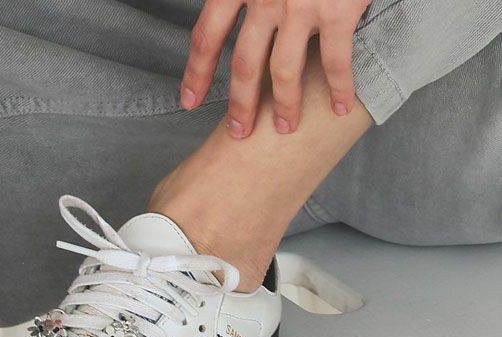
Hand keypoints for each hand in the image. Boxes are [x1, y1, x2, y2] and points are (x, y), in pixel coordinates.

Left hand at [181, 0, 370, 136]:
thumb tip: (228, 11)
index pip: (207, 35)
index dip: (196, 73)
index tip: (189, 101)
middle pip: (243, 65)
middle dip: (240, 105)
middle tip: (239, 133)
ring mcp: (301, 5)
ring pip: (284, 72)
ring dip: (285, 107)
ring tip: (287, 129)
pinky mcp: (337, 10)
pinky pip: (334, 62)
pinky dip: (338, 89)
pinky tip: (339, 108)